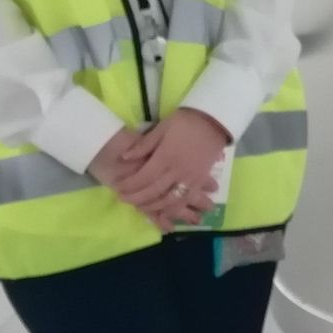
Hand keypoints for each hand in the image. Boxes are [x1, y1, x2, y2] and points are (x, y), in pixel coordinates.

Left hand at [116, 108, 232, 220]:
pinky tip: (164, 211)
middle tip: (123, 199)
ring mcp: (191, 178)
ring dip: (153, 206)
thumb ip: (144, 145)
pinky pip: (185, 200)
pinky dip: (174, 209)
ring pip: (169, 200)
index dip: (130, 185)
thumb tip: (125, 157)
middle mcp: (178, 170)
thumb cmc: (186, 122)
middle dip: (137, 198)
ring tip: (139, 206)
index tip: (118, 188)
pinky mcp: (200, 181)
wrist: (214, 122)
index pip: (144, 177)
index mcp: (166, 156)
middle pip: (154, 191)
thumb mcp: (162, 127)